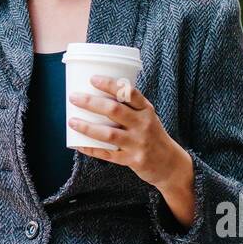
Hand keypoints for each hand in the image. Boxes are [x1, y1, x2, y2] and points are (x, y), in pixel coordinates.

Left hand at [69, 74, 193, 192]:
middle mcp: (143, 125)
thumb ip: (128, 107)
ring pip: (108, 134)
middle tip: (74, 97)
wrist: (170, 164)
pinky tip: (78, 144)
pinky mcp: (132, 160)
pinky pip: (108, 154)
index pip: (129, 93)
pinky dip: (91, 149)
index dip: (110, 85)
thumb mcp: (147, 117)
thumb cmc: (152, 135)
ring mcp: (138, 144)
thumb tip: (95, 94)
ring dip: (87, 127)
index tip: (92, 79)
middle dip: (91, 103)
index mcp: (146, 110)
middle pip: (114, 110)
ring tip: (71, 121)